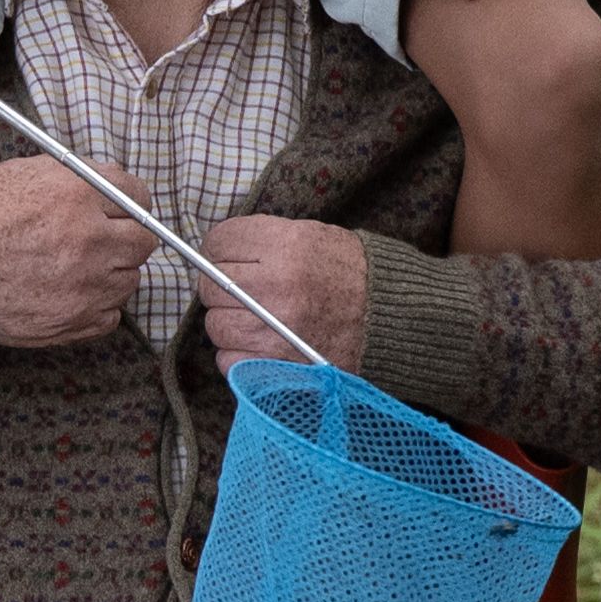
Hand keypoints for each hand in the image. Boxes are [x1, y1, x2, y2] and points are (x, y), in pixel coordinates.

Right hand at [0, 159, 143, 346]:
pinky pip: (111, 315)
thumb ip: (77, 177)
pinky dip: (96, 306)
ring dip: (111, 273)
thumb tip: (110, 185)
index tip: (121, 209)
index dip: (129, 201)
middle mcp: (90, 239)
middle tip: (103, 240)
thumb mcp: (25, 173)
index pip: (137, 195)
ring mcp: (87, 284)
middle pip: (144, 240)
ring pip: (130, 279)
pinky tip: (69, 294)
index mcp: (78, 195)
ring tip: (75, 268)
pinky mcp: (76, 321)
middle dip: (127, 237)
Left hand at [197, 218, 370, 371]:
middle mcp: (277, 287)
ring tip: (256, 318)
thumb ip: (262, 241)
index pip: (218, 243)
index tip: (227, 257)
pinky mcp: (275, 365)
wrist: (389, 317)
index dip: (218, 250)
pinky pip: (227, 359)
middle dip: (222, 287)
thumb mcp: (309, 236)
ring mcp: (274, 330)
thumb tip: (214, 254)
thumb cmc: (348, 273)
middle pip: (211, 286)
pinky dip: (236, 354)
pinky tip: (259, 343)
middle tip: (243, 291)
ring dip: (229, 321)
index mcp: (286, 247)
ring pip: (216, 325)